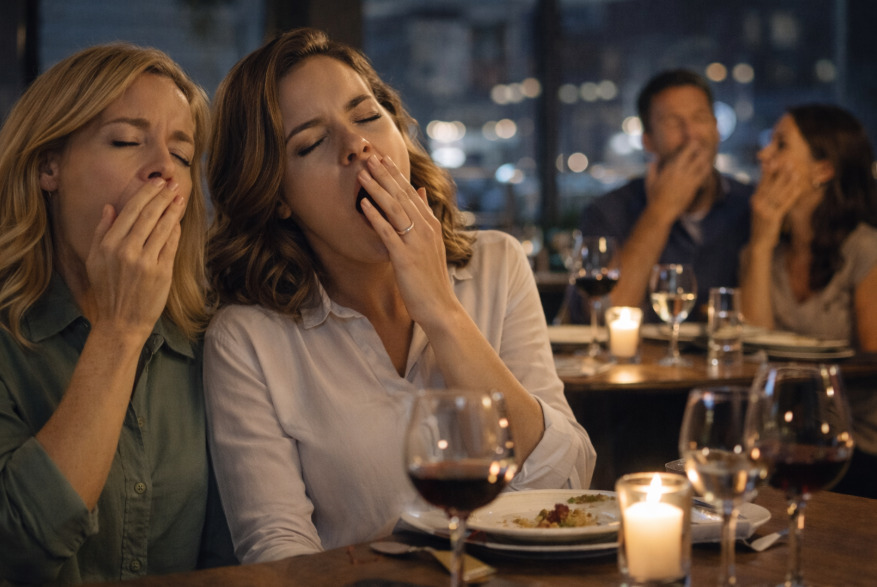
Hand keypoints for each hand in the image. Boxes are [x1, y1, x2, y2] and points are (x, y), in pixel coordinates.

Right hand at [86, 177, 185, 340]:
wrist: (121, 322)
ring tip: (179, 197)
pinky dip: (175, 230)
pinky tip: (178, 220)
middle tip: (173, 183)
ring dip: (173, 209)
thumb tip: (110, 207)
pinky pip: (171, 245)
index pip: (131, 210)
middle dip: (163, 196)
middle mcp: (127, 251)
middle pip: (149, 215)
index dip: (146, 194)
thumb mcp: (94, 260)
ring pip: (163, 227)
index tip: (156, 183)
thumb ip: (101, 232)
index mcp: (108, 245)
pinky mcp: (162, 272)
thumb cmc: (107, 290)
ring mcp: (146, 261)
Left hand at [357, 153, 460, 327]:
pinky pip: (388, 232)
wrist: (440, 307)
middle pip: (402, 195)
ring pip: (395, 208)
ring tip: (362, 173)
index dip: (396, 174)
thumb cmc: (432, 279)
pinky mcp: (405, 258)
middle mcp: (426, 229)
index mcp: (431, 225)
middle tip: (369, 155)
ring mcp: (416, 243)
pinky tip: (363, 204)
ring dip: (377, 188)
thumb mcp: (431, 244)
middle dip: (384, 174)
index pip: (411, 193)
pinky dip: (375, 216)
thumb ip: (425, 217)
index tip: (382, 158)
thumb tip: (420, 191)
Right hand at [645, 140, 713, 221]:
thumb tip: (654, 158)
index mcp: (670, 167)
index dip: (692, 144)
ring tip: (707, 154)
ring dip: (705, 158)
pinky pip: (704, 175)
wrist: (662, 211)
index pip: (685, 151)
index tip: (694, 141)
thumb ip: (652, 168)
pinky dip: (707, 169)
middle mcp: (681, 171)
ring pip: (702, 163)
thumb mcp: (650, 181)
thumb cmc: (654, 196)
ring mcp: (688, 179)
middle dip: (701, 149)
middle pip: (696, 155)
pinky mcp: (693, 187)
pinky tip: (708, 166)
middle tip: (703, 146)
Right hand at [749, 162, 805, 248]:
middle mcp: (758, 204)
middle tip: (789, 162)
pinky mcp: (773, 218)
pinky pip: (784, 204)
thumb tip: (771, 183)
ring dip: (788, 182)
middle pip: (771, 185)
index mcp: (754, 200)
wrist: (759, 243)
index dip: (769, 171)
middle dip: (780, 173)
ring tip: (796, 172)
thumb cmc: (762, 225)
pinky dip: (792, 195)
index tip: (775, 160)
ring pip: (779, 193)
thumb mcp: (760, 209)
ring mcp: (765, 211)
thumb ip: (764, 196)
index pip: (762, 182)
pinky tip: (799, 188)